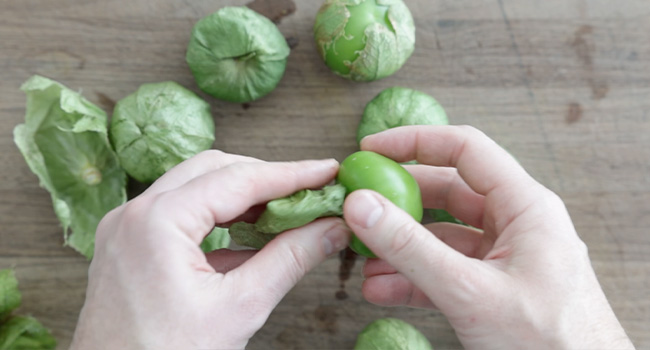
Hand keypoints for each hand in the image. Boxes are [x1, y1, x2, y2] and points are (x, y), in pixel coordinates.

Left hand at [70, 151, 350, 349]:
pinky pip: (181, 214)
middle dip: (266, 179)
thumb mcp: (240, 308)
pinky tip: (252, 236)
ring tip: (286, 213)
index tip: (327, 173)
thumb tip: (332, 229)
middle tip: (309, 192)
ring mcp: (127, 229)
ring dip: (243, 196)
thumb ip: (290, 259)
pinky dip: (219, 218)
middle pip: (214, 170)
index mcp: (157, 221)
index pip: (238, 179)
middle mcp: (135, 214)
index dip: (291, 174)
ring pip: (196, 187)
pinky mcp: (129, 246)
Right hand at [343, 126, 633, 349]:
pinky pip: (445, 269)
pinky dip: (412, 276)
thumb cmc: (552, 343)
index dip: (416, 142)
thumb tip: (363, 206)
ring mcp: (503, 256)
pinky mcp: (493, 286)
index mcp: (525, 207)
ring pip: (441, 235)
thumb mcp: (471, 291)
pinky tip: (381, 287)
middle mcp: (515, 224)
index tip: (373, 149)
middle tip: (360, 204)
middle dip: (399, 201)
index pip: (466, 150)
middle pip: (446, 192)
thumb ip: (412, 249)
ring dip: (400, 246)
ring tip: (362, 257)